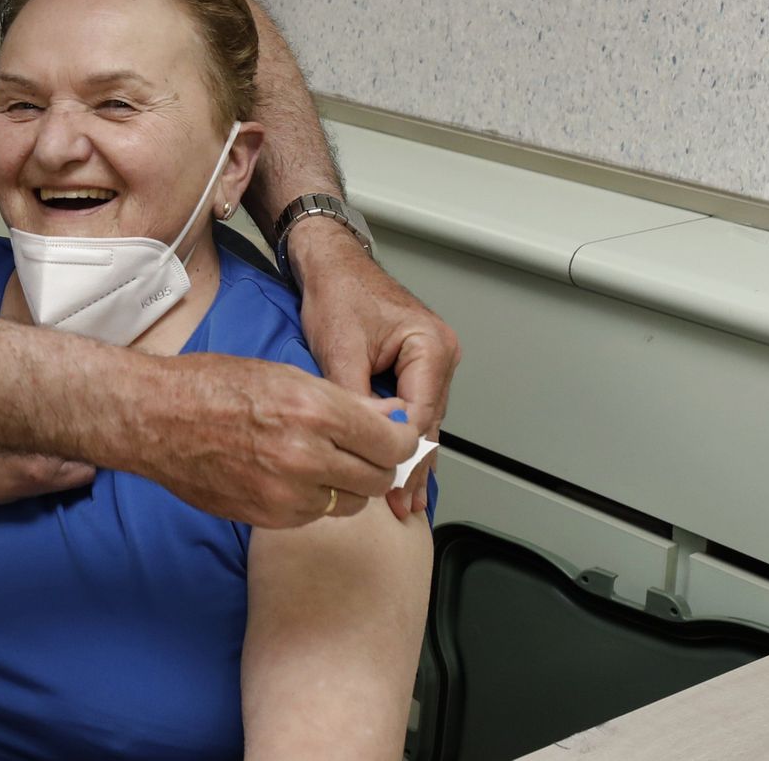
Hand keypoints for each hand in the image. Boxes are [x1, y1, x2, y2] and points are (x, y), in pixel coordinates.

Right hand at [134, 352, 419, 527]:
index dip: (400, 439)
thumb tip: (393, 417)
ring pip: (352, 503)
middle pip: (379, 479)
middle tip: (360, 448)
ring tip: (319, 460)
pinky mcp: (268, 518)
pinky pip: (316, 516)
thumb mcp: (283, 374)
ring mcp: (286, 493)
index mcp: (313, 410)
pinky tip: (289, 475)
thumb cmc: (208, 386)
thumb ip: (345, 401)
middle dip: (376, 463)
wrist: (153, 418)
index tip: (394, 436)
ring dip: (347, 485)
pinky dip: (313, 499)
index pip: (393, 443)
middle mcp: (305, 456)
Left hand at [288, 218, 460, 517]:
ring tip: (401, 499)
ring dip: (408, 456)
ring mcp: (429, 362)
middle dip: (412, 464)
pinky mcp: (412, 366)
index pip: (422, 414)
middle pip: (428, 423)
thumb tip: (357, 438)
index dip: (404, 453)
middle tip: (400, 505)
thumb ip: (353, 395)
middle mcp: (439, 355)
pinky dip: (400, 436)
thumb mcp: (340, 347)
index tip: (390, 484)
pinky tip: (395, 466)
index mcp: (432, 347)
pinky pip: (411, 409)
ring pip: (421, 420)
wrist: (329, 263)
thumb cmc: (337, 291)